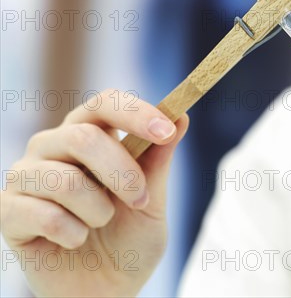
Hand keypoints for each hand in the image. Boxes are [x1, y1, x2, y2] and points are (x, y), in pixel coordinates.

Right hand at [1, 89, 189, 296]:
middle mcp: (53, 146)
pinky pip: (44, 214)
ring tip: (101, 224)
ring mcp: (26, 177)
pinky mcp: (9, 212)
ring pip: (64, 178)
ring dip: (98, 209)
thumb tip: (182, 115)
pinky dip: (73, 234)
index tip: (166, 130)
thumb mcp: (152, 201)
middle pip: (82, 135)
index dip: (135, 113)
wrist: (104, 291)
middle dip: (122, 172)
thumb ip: (158, 160)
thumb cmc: (128, 240)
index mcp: (89, 135)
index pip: (105, 103)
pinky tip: (75, 242)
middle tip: (140, 199)